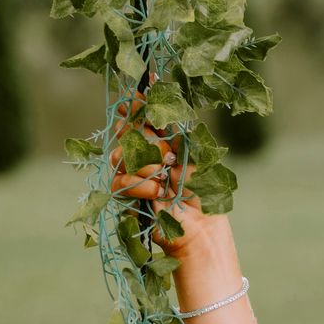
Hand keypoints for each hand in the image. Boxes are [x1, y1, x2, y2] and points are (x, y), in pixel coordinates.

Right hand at [110, 117, 217, 262]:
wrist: (201, 229)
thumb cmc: (204, 195)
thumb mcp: (192, 155)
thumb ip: (174, 132)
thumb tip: (160, 104)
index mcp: (164, 144)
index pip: (144, 119)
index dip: (137, 106)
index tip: (138, 94)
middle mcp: (146, 157)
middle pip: (126, 133)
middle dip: (140, 135)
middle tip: (163, 151)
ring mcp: (134, 176)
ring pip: (119, 155)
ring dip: (143, 163)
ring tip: (164, 175)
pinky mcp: (127, 197)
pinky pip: (119, 181)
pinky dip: (138, 184)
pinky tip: (156, 192)